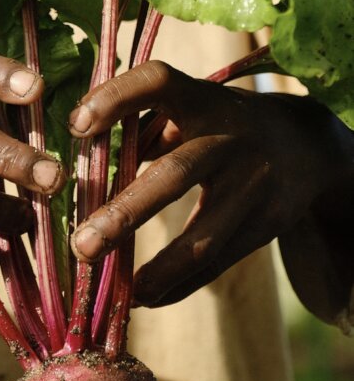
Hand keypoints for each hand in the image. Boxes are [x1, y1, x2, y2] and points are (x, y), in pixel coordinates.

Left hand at [68, 60, 352, 311]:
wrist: (304, 144)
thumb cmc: (216, 122)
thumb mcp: (188, 108)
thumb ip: (140, 128)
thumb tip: (80, 165)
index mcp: (201, 99)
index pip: (158, 83)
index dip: (116, 98)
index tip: (75, 126)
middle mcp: (229, 139)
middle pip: (176, 175)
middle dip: (126, 213)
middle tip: (80, 245)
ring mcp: (252, 186)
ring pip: (203, 236)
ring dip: (155, 268)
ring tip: (113, 290)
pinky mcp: (266, 225)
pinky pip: (218, 263)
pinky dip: (177, 285)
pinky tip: (141, 297)